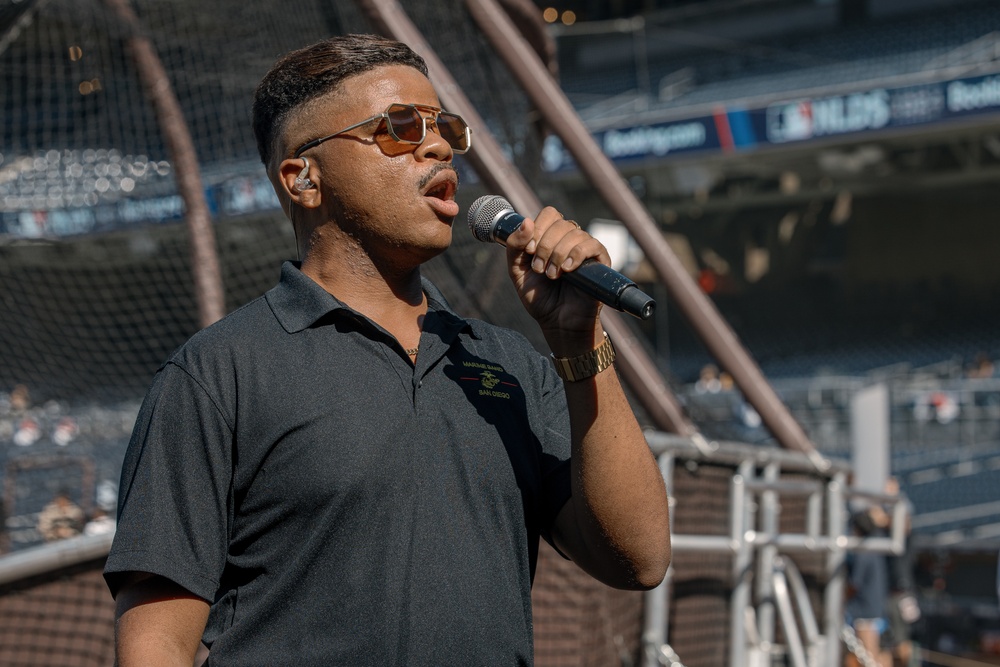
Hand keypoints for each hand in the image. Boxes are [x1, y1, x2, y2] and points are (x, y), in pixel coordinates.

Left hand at [503, 206, 610, 335]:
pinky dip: (576, 255)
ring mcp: (585, 249)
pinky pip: (591, 245)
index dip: (538, 228)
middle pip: (560, 223)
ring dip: (557, 255)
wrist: (557, 321)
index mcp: (551, 237)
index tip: (529, 251)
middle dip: (544, 246)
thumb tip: (526, 221)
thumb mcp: (517, 271)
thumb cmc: (540, 297)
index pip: (549, 214)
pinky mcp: (600, 260)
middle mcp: (570, 239)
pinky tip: (568, 270)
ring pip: (574, 233)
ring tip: (552, 276)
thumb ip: (514, 246)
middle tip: (540, 269)